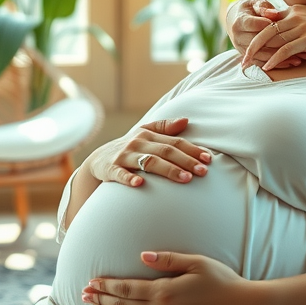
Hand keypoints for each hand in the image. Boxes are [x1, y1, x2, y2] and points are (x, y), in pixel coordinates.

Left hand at [82, 251, 260, 304]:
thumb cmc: (221, 279)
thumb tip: (142, 254)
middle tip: (83, 294)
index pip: (127, 288)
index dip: (107, 285)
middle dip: (102, 298)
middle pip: (124, 304)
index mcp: (165, 291)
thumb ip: (168, 259)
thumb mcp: (196, 262)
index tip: (91, 282)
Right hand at [83, 118, 210, 186]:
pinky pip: (120, 174)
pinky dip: (129, 178)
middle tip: (202, 172)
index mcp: (148, 135)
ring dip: (168, 170)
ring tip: (185, 178)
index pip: (175, 142)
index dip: (192, 150)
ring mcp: (124, 156)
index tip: (208, 159)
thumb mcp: (144, 134)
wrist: (98, 160)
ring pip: (149, 162)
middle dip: (186, 161)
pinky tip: (140, 184)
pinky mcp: (110, 169)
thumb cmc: (129, 148)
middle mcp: (137, 143)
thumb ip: (164, 127)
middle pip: (166, 151)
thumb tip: (186, 120)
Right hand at [227, 0, 305, 69]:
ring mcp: (242, 48)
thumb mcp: (256, 2)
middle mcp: (238, 37)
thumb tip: (274, 14)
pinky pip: (263, 62)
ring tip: (299, 58)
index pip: (256, 26)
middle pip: (260, 44)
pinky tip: (292, 63)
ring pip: (263, 56)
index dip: (271, 27)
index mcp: (240, 22)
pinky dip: (277, 64)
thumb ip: (264, 7)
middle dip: (280, 46)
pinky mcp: (248, 57)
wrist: (237, 18)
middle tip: (299, 45)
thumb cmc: (250, 8)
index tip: (288, 27)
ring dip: (281, 59)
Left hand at [241, 5, 305, 70]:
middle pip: (265, 31)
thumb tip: (288, 32)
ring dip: (259, 54)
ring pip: (273, 40)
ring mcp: (302, 26)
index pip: (269, 21)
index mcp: (294, 11)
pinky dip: (275, 58)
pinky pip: (286, 49)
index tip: (247, 46)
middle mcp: (295, 16)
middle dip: (251, 46)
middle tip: (242, 60)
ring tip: (248, 65)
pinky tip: (267, 66)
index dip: (256, 34)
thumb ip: (299, 22)